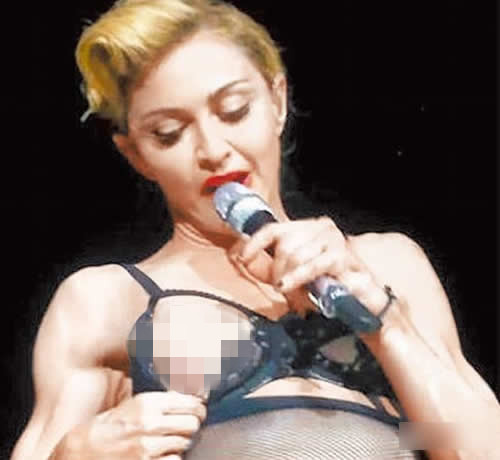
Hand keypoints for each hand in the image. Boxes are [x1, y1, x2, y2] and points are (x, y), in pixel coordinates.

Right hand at [60, 391, 205, 459]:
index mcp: (146, 403)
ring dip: (182, 442)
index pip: (189, 402)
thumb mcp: (129, 406)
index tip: (200, 409)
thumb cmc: (104, 428)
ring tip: (171, 441)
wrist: (80, 452)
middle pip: (192, 422)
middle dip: (192, 425)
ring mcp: (148, 447)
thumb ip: (156, 403)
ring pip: (185, 442)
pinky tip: (163, 455)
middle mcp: (149, 423)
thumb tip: (185, 399)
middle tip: (189, 426)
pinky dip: (172, 458)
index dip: (198, 406)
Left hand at [233, 216, 388, 316]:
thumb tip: (241, 256)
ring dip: (289, 278)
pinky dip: (296, 277)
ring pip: (294, 254)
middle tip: (283, 288)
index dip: (254, 242)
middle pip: (282, 244)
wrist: (363, 302)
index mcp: (307, 227)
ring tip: (295, 293)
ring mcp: (332, 238)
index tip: (241, 256)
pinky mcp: (341, 254)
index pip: (273, 228)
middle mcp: (320, 226)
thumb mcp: (292, 275)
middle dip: (277, 270)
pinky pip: (310, 265)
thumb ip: (268, 266)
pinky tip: (287, 287)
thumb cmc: (326, 287)